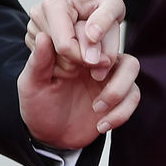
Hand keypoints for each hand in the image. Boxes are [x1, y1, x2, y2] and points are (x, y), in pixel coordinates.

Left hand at [18, 34, 140, 149]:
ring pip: (131, 66)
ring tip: (96, 108)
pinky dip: (121, 112)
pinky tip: (101, 125)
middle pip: (114, 42)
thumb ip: (38, 62)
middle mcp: (93, 57)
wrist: (50, 136)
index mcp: (71, 47)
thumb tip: (42, 37)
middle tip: (93, 78)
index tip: (78, 62)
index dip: (87, 41)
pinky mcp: (119, 96)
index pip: (87, 29)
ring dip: (117, 88)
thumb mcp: (31, 85)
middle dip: (106, 60)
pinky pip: (133, 94)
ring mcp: (108, 75)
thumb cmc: (37, 105)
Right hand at [26, 0, 124, 79]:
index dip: (86, 58)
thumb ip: (105, 21)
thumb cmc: (102, 5)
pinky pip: (52, 66)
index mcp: (54, 4)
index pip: (65, 46)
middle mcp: (39, 15)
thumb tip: (92, 37)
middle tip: (98, 48)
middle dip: (82, 59)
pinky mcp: (34, 42)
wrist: (93, 4)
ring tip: (87, 45)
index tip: (103, 59)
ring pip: (56, 64)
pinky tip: (77, 49)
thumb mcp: (114, 6)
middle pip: (60, 56)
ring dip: (76, 62)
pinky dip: (68, 64)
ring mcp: (34, 29)